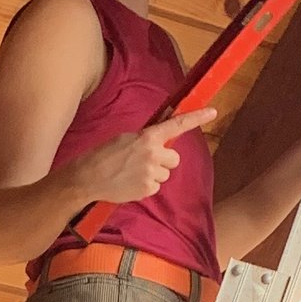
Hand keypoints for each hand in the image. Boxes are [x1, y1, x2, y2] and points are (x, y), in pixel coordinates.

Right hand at [71, 110, 209, 207]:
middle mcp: (153, 154)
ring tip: (133, 173)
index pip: (177, 125)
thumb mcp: (125, 138)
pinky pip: (156, 187)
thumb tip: (162, 137)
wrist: (88, 178)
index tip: (212, 111)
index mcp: (147, 137)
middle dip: (165, 161)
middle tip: (146, 161)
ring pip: (165, 174)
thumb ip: (147, 138)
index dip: (196, 118)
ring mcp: (151, 174)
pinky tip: (131, 182)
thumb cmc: (104, 155)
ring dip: (154, 174)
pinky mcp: (147, 190)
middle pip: (175, 159)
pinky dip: (146, 186)